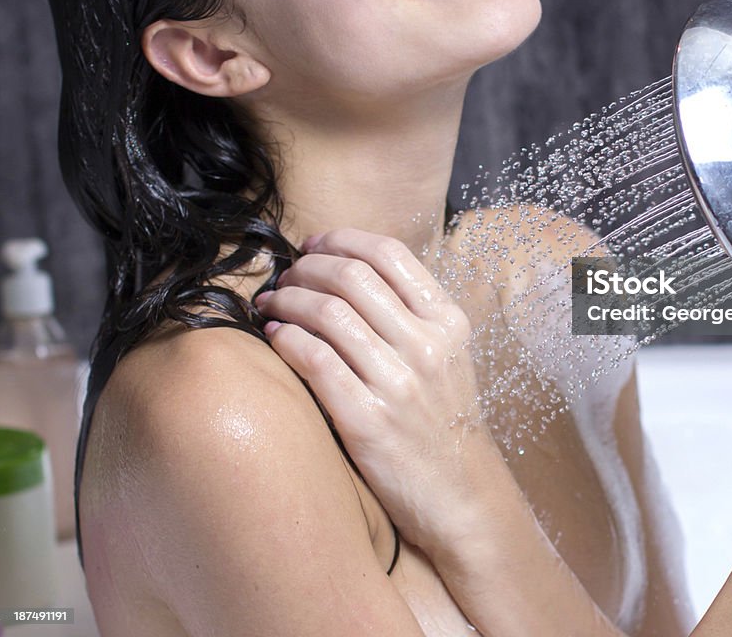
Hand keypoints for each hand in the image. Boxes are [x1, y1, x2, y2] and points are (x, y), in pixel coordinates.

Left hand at [253, 227, 501, 550]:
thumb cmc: (443, 418)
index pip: (390, 254)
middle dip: (307, 267)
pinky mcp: (367, 420)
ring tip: (271, 303)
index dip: (342, 239)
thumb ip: (412, 311)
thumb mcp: (447, 354)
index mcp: (447, 321)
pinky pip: (314, 360)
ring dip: (288, 300)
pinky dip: (286, 339)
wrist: (460, 493)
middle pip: (352, 276)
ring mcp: (398, 383)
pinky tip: (274, 336)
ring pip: (328, 313)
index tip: (313, 244)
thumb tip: (349, 269)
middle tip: (286, 276)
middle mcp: (427, 345)